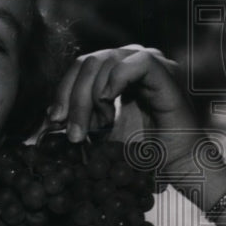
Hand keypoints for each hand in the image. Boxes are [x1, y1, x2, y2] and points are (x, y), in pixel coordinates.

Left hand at [48, 44, 199, 172]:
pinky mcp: (166, 72)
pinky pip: (135, 63)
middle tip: (72, 132)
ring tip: (98, 126)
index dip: (63, 90)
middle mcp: (132, 60)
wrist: (176, 165)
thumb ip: (77, 117)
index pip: (80, 66)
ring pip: (104, 61)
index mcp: (116, 70)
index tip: (54, 120)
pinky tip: (109, 103)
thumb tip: (49, 116)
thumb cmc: (140, 149)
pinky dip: (116, 81)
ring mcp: (150, 62)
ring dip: (92, 96)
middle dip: (73, 98)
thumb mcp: (98, 131)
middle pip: (87, 63)